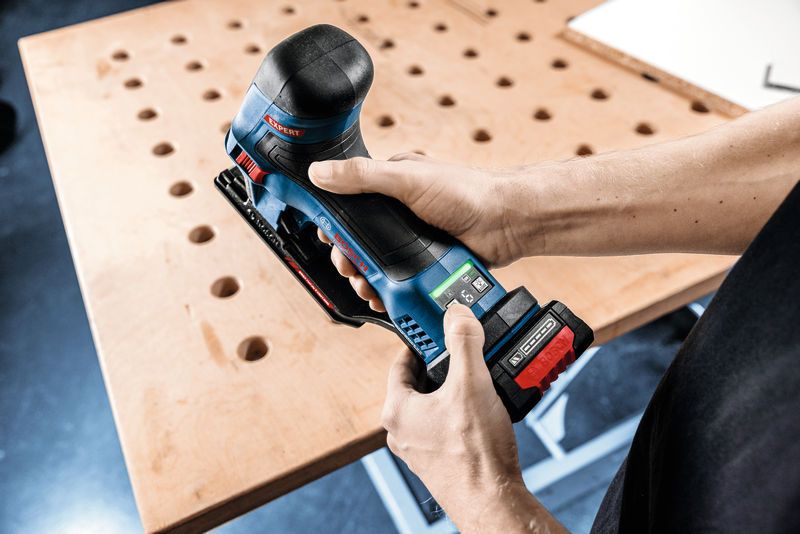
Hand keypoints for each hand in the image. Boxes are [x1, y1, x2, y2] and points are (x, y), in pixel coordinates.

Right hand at [309, 153, 525, 310]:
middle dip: (349, 258)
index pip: (349, 205)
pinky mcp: (426, 264)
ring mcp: (412, 241)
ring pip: (377, 265)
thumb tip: (320, 172)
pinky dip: (389, 292)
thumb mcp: (408, 179)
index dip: (334, 223)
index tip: (326, 237)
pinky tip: (384, 298)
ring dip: (366, 279)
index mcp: (390, 187)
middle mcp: (399, 215)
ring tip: (367, 287)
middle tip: (349, 268)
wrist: (506, 222)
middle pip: (359, 241)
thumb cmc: (466, 191)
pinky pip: (399, 281)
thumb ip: (362, 176)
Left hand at [381, 304, 563, 531]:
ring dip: (454, 390)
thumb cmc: (474, 452)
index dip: (420, 342)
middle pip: (419, 383)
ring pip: (433, 405)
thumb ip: (463, 342)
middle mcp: (401, 430)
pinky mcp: (438, 460)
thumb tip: (457, 315)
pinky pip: (445, 425)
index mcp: (397, 409)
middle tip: (464, 354)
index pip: (401, 362)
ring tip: (479, 382)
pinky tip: (483, 411)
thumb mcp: (471, 383)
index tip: (436, 331)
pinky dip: (461, 413)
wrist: (492, 500)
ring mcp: (419, 448)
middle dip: (442, 366)